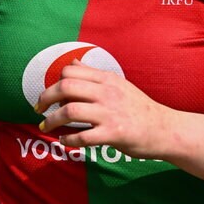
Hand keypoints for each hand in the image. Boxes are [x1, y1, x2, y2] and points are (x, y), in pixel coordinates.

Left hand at [36, 61, 171, 156]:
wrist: (165, 129)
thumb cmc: (139, 108)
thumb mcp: (119, 84)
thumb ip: (95, 75)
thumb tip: (73, 62)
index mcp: (107, 79)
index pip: (71, 71)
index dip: (54, 82)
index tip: (48, 96)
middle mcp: (107, 92)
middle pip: (66, 87)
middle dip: (46, 98)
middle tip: (39, 109)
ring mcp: (110, 113)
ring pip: (70, 111)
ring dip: (52, 120)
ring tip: (46, 127)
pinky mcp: (114, 134)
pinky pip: (82, 137)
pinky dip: (67, 140)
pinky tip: (64, 141)